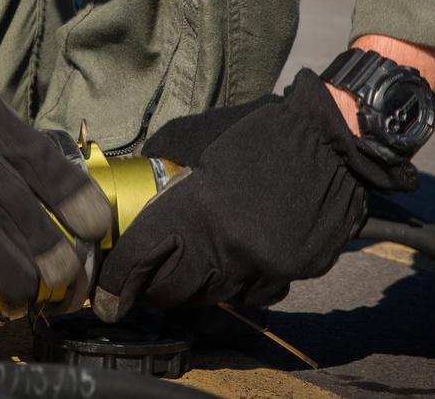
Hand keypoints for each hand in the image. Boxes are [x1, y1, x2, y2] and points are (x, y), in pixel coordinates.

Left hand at [92, 69, 416, 321]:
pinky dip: (245, 283)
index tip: (108, 298)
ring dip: (203, 284)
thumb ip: (160, 166)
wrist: (327, 139)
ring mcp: (260, 263)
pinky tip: (244, 259)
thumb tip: (132, 185)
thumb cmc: (258, 135)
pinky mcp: (292, 271)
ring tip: (204, 260)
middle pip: (172, 292)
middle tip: (153, 279)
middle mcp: (223, 244)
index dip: (116, 285)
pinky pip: (256, 294)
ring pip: (214, 297)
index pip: (138, 261)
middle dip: (156, 289)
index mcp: (192, 208)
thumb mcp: (195, 140)